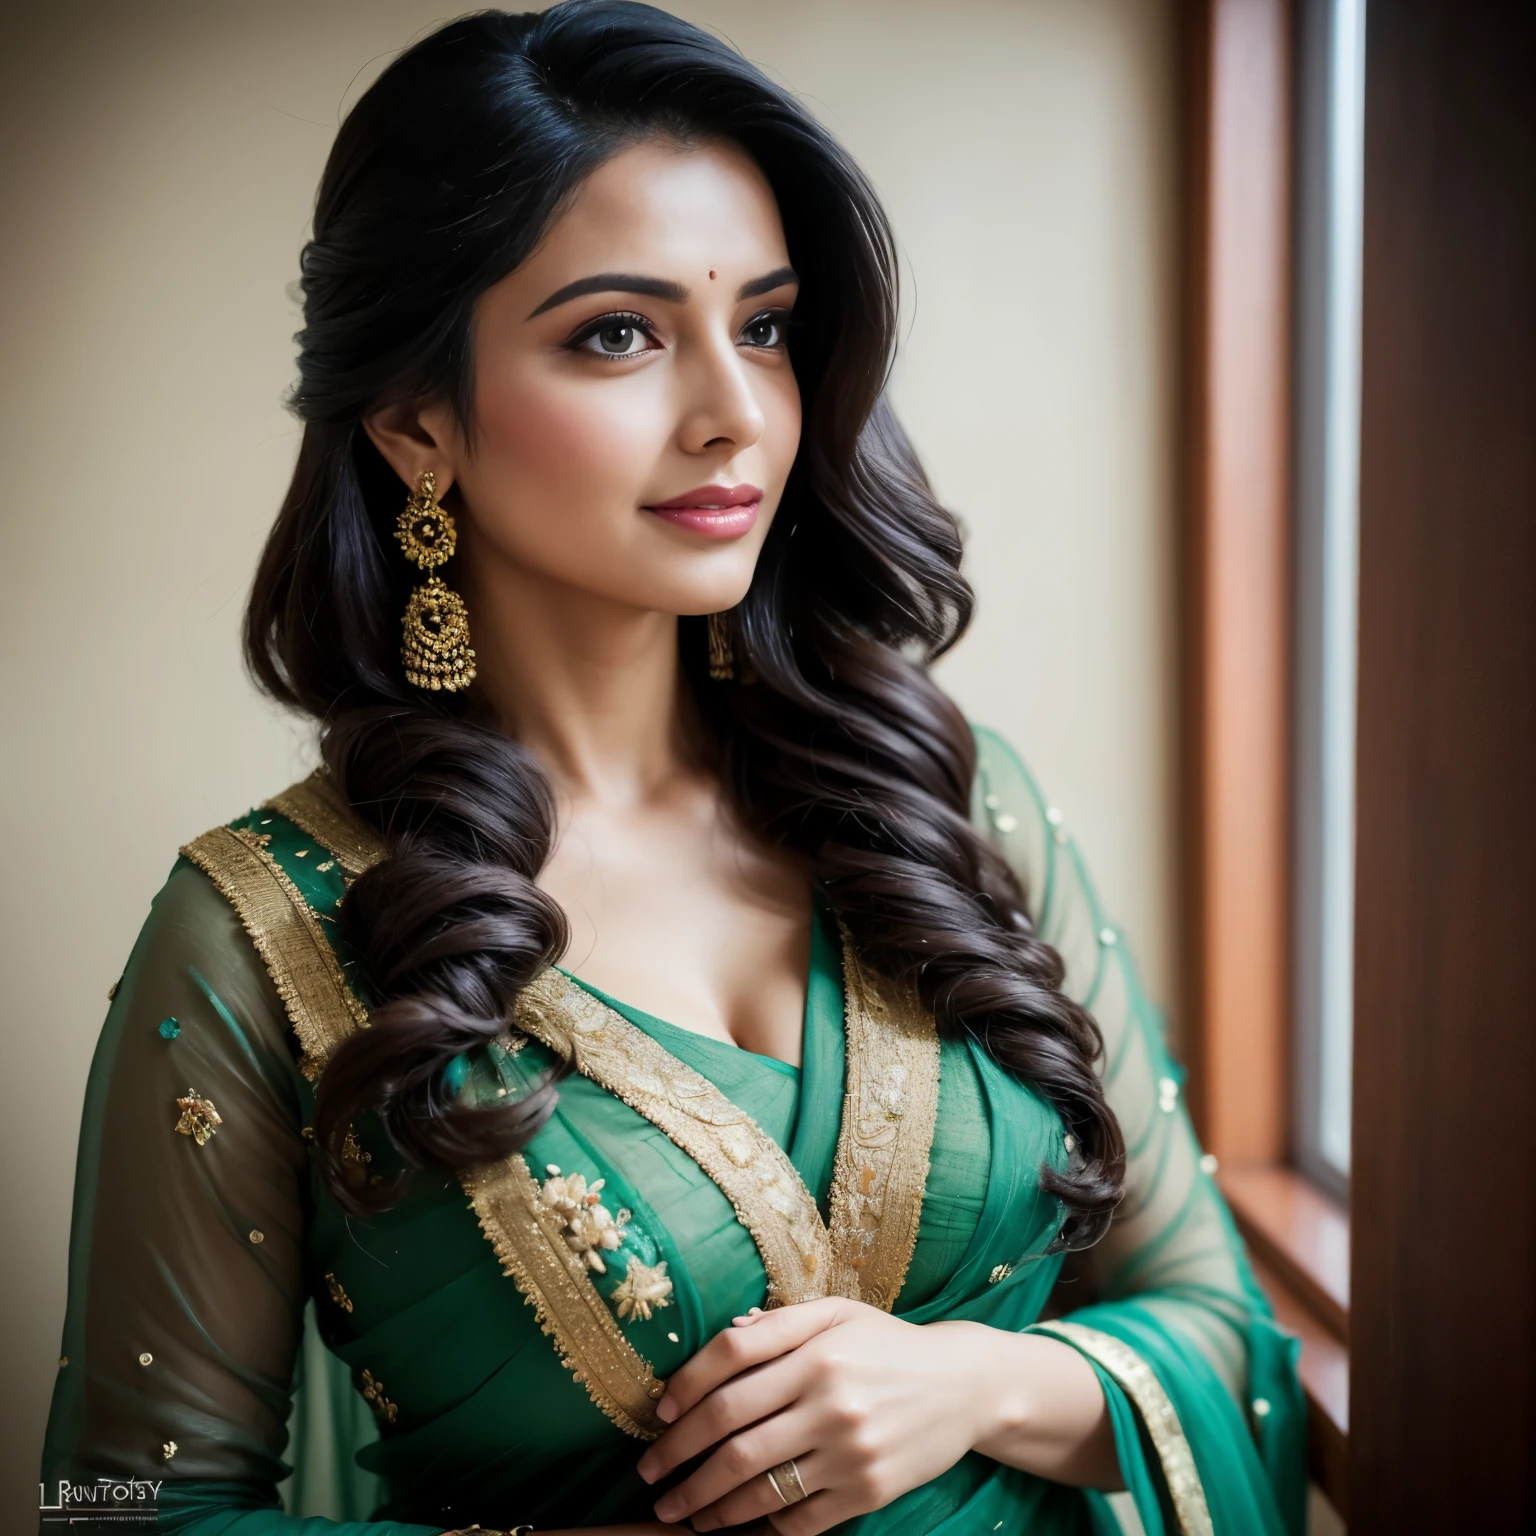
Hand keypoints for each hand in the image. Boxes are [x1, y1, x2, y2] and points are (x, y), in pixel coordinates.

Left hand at [635, 1298, 1013, 1533]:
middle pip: (732, 1433)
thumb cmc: (889, 1344)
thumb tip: (724, 1337)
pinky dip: (758, 1529)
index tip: (658, 1416)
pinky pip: (797, 1520)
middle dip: (679, 1459)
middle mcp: (829, 1398)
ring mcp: (848, 1450)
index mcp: (817, 1347)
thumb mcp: (839, 1313)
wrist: (964, 1386)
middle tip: (649, 1476)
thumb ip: (780, 1322)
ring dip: (707, 1505)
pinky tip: (733, 1529)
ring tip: (680, 1513)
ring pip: (757, 1485)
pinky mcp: (866, 1491)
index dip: (685, 1388)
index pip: (731, 1362)